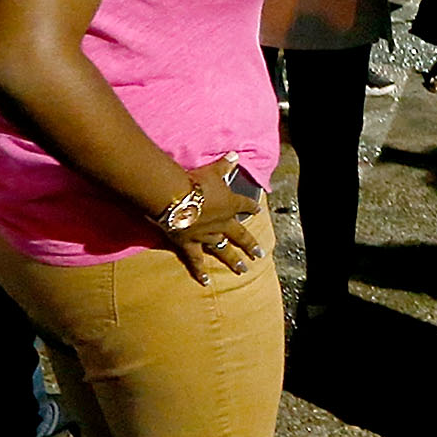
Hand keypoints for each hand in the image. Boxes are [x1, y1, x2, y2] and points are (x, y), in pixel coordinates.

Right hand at [160, 157, 265, 284]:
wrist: (176, 199)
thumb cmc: (196, 182)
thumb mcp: (213, 170)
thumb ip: (225, 165)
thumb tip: (236, 154)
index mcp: (230, 204)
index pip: (245, 205)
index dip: (252, 208)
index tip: (258, 211)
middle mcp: (222, 223)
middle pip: (240, 235)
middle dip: (250, 245)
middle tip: (259, 255)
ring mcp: (207, 236)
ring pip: (223, 250)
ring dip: (233, 260)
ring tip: (242, 271)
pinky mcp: (190, 245)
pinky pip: (196, 261)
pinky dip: (200, 272)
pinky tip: (206, 282)